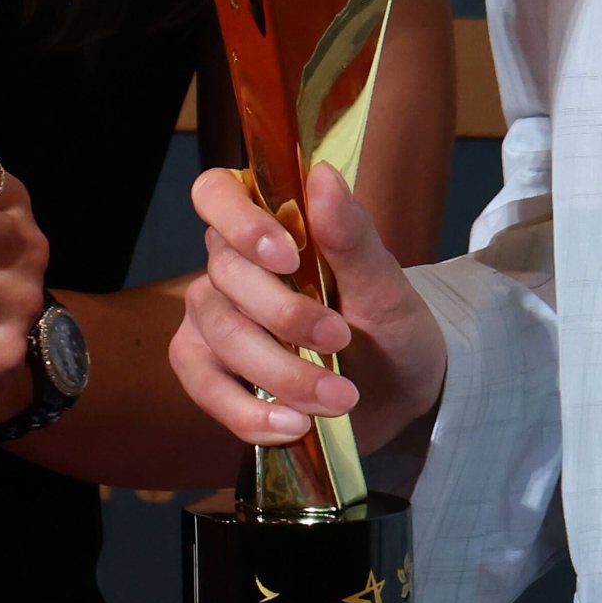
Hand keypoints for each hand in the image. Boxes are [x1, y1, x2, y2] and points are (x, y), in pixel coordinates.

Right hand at [173, 161, 443, 452]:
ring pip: (218, 334)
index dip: (239, 221)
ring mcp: (214, 319)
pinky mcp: (210, 372)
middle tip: (342, 340)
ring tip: (337, 399)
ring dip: (280, 372)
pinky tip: (293, 426)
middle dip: (285, 315)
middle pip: (225, 275)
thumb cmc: (389, 328)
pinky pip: (204, 387)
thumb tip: (323, 176)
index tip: (287, 257)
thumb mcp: (385, 286)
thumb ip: (351, 235)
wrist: (397, 397)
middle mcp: (230, 265)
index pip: (217, 193)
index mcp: (269, 222)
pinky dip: (248, 413)